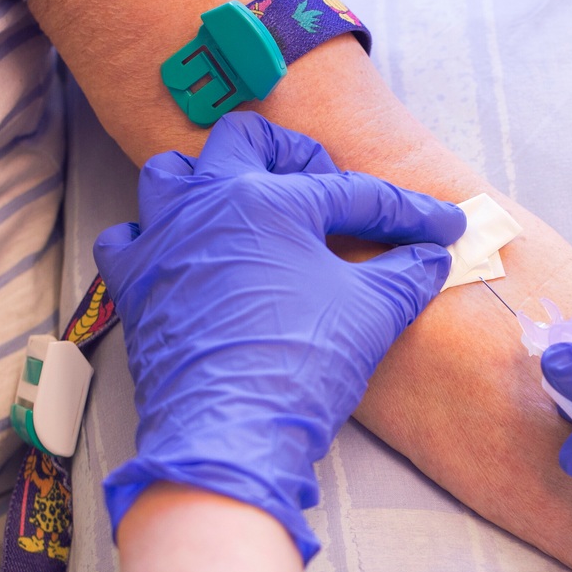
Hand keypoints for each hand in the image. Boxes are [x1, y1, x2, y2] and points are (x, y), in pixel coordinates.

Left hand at [95, 113, 463, 558]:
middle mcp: (207, 203)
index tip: (442, 228)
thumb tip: (430, 258)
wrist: (230, 432)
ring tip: (244, 204)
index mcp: (270, 200)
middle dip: (292, 152)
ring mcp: (161, 239)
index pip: (354, 194)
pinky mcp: (132, 283)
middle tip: (326, 184)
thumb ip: (405, 275)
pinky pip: (128, 237)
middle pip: (245, 139)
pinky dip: (152, 237)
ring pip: (173, 173)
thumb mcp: (371, 314)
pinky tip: (183, 255)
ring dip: (209, 179)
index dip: (408, 212)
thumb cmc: (300, 364)